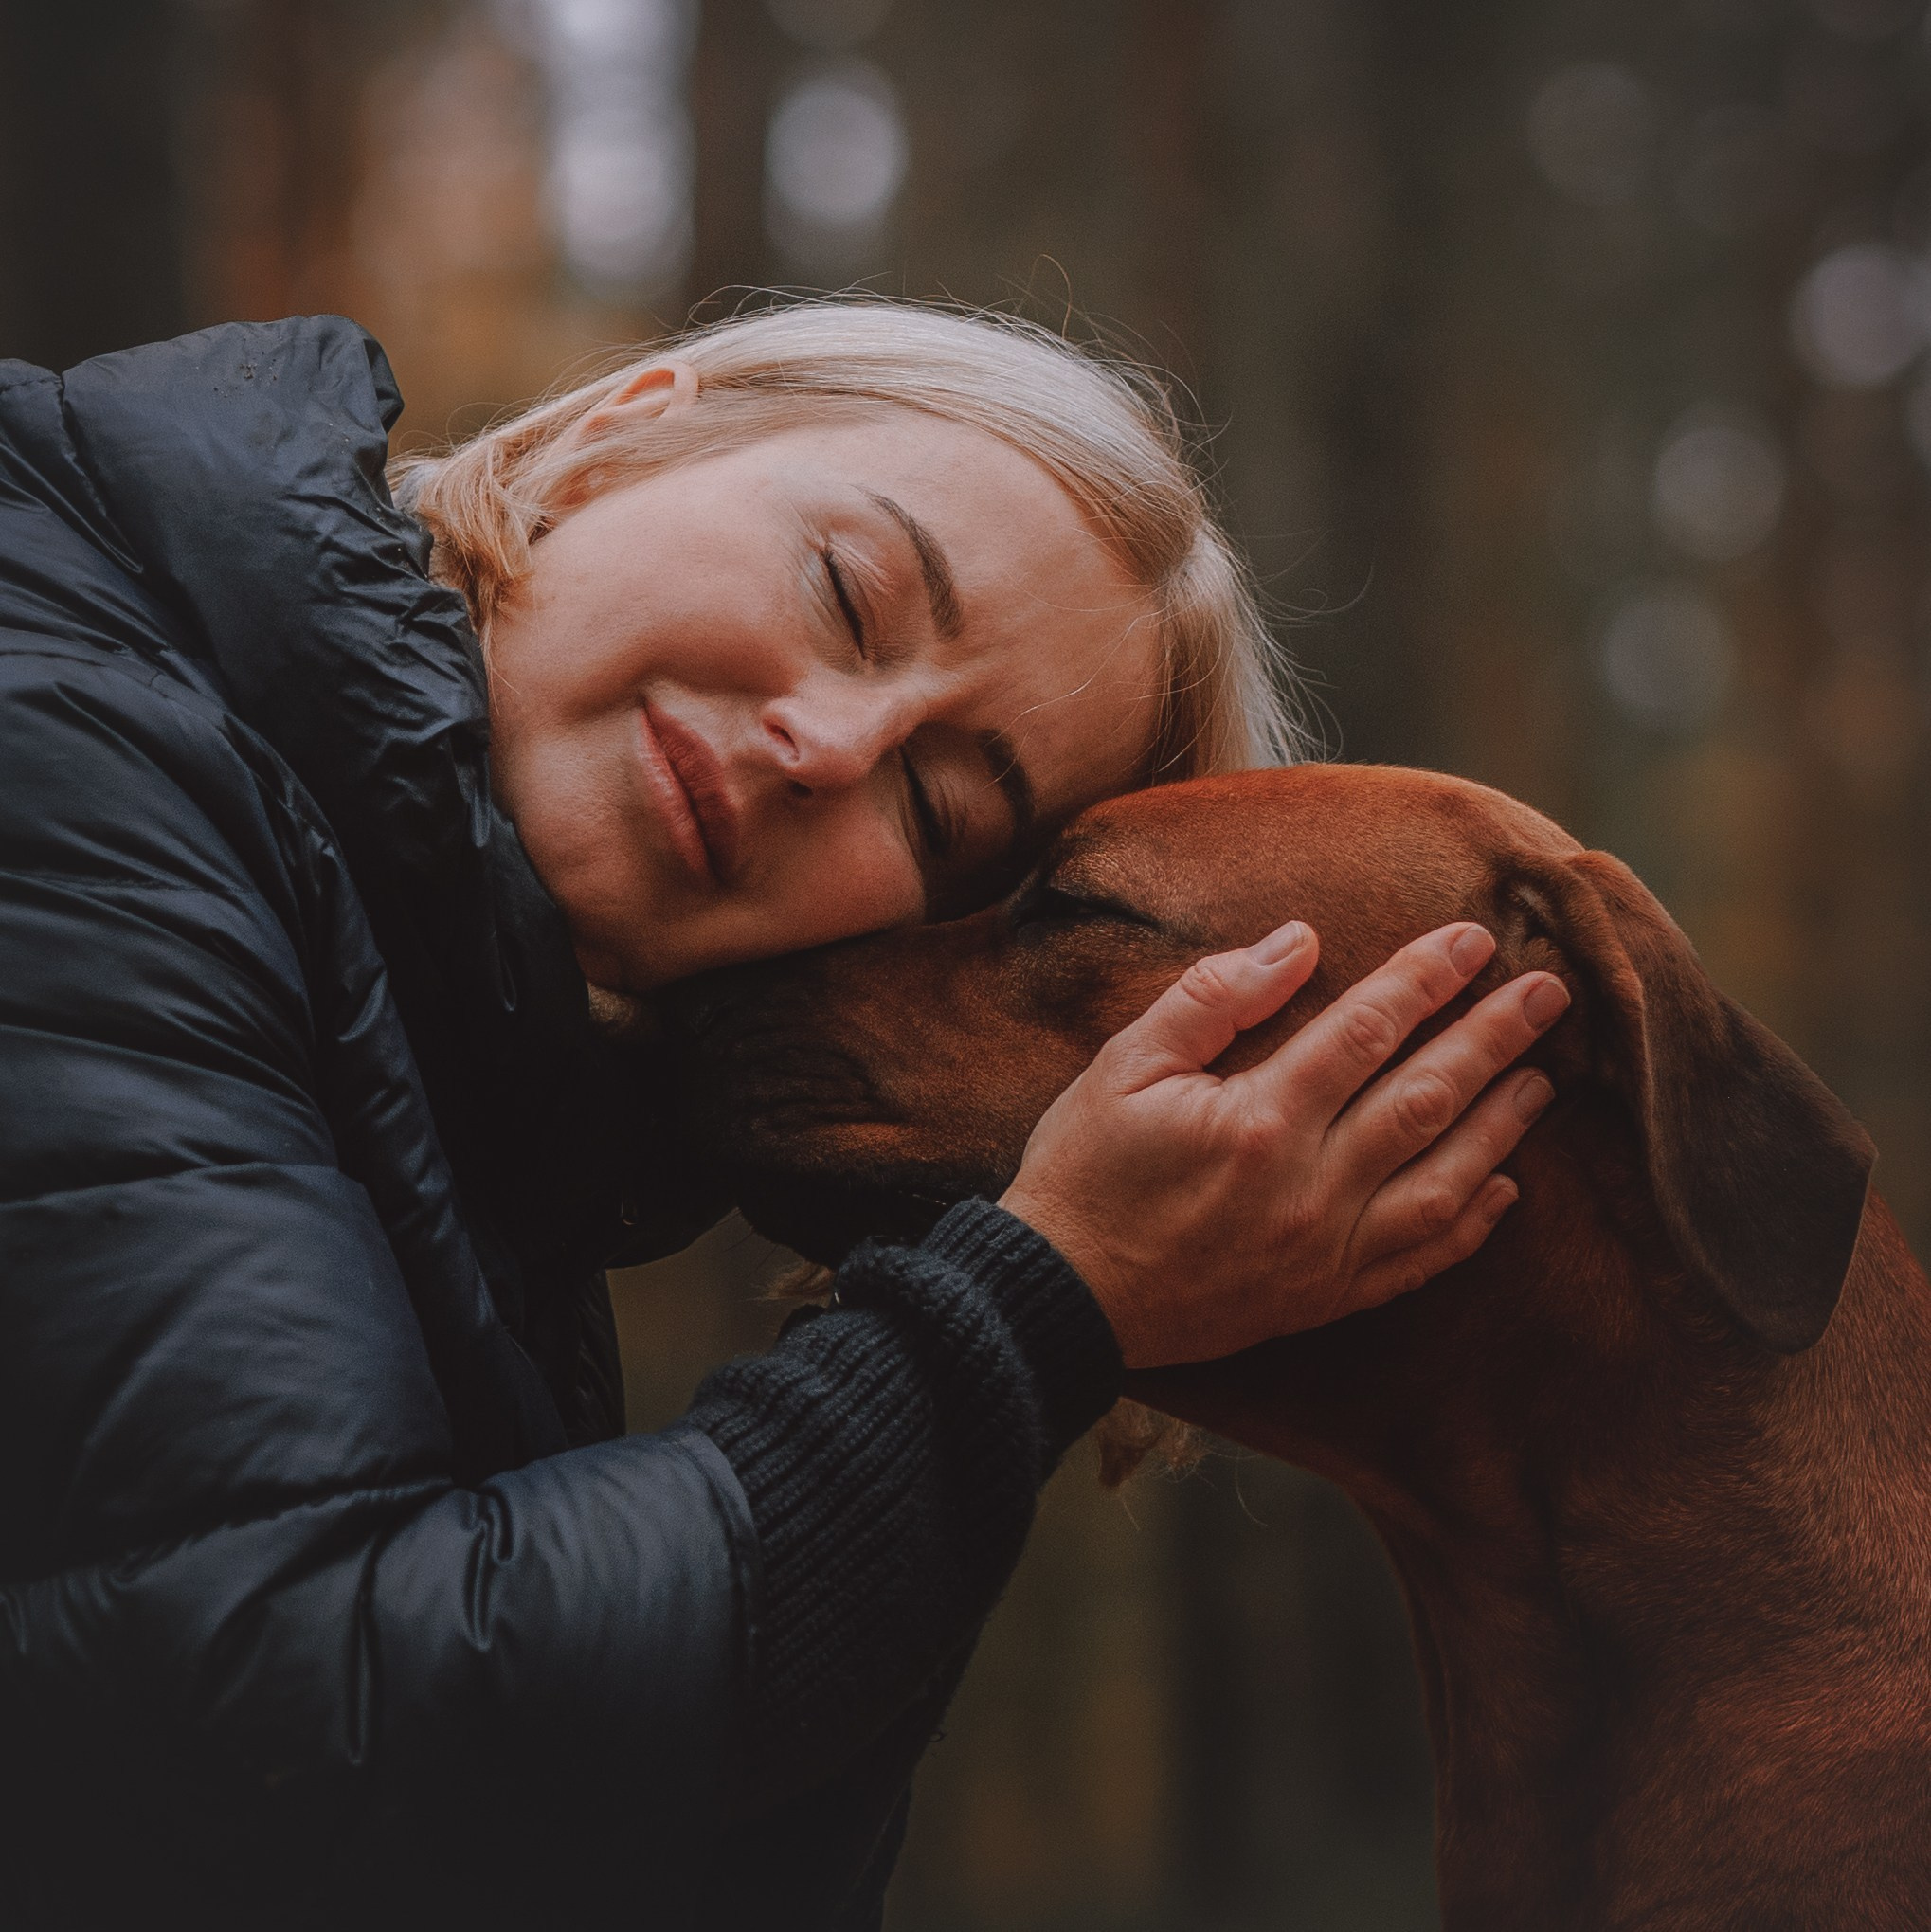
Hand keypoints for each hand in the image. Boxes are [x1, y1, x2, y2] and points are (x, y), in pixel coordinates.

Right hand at [998, 920, 1568, 1368]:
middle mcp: (1309, 1188)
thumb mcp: (1123, 1066)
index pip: (1368, 1030)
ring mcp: (1323, 1251)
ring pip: (1442, 1183)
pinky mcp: (1321, 1298)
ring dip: (1500, 1127)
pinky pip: (1417, 1262)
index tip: (1475, 939)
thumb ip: (1211, 998)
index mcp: (1260, 1120)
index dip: (1426, 979)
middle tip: (1551, 996)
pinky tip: (1504, 1190)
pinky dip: (1470, 1226)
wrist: (1062, 1299)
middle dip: (1495, 1039)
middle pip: (1426, 1099)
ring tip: (1543, 1081)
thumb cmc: (1083, 1173)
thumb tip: (1296, 943)